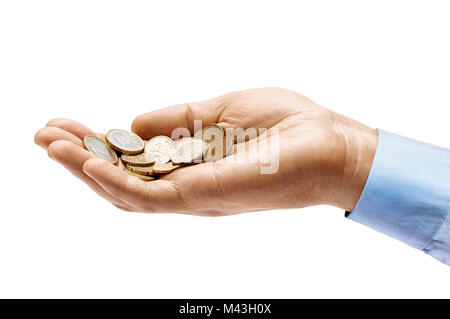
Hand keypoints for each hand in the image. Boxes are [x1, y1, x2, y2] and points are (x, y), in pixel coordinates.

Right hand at [34, 88, 376, 214]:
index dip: (96, 145)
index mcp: (191, 164)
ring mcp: (195, 196)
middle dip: (80, 159)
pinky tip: (90, 162)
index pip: (133, 162)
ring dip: (86, 170)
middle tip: (44, 135)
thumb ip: (177, 120)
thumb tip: (132, 121)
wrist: (331, 143)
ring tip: (53, 145)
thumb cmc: (285, 125)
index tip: (67, 123)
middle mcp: (188, 186)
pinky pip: (153, 196)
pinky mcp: (206, 197)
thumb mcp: (220, 110)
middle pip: (122, 181)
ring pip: (128, 192)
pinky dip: (118, 181)